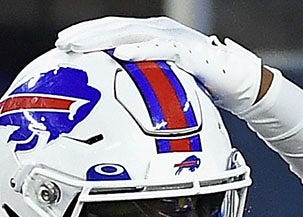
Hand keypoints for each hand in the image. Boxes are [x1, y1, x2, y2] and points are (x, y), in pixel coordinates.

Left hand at [56, 16, 263, 116]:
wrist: (240, 84)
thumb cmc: (204, 85)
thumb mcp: (166, 84)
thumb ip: (144, 85)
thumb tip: (118, 102)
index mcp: (153, 36)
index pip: (113, 30)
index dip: (87, 35)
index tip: (63, 45)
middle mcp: (160, 31)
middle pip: (115, 27)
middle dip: (86, 34)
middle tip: (62, 44)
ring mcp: (174, 39)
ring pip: (131, 32)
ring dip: (102, 38)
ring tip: (80, 46)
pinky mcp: (189, 51)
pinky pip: (160, 49)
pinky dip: (140, 49)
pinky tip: (120, 53)